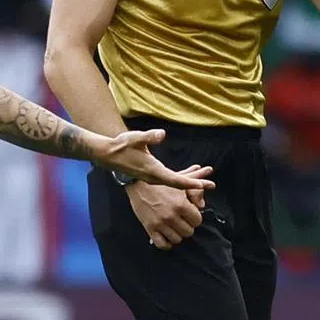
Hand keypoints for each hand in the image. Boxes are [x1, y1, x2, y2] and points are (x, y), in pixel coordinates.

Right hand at [96, 129, 215, 191]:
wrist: (108, 154)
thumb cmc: (122, 145)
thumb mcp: (136, 138)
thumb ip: (150, 136)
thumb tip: (162, 134)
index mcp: (154, 171)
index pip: (176, 180)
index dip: (191, 183)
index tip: (204, 185)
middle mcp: (155, 178)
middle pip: (178, 185)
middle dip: (195, 186)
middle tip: (211, 185)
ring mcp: (152, 179)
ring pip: (174, 185)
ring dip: (189, 184)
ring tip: (204, 182)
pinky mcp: (150, 177)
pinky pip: (169, 182)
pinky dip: (180, 182)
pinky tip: (186, 179)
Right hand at [127, 181, 205, 249]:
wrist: (138, 184)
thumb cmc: (161, 182)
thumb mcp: (180, 181)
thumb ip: (197, 184)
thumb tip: (212, 184)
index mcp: (180, 204)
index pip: (198, 221)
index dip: (195, 218)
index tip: (189, 214)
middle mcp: (171, 215)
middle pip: (189, 232)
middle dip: (187, 226)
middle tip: (181, 220)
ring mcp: (160, 223)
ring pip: (177, 240)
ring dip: (177, 234)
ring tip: (174, 227)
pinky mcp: (150, 228)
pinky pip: (163, 244)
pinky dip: (166, 243)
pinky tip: (166, 235)